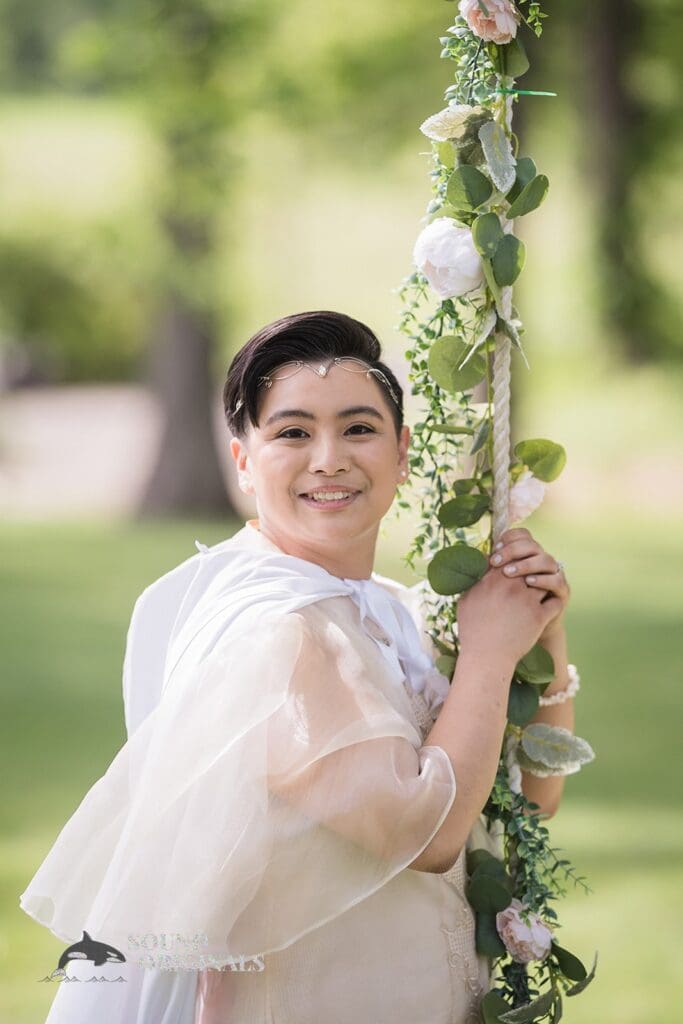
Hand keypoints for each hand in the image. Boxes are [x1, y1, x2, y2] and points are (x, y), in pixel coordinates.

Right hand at [457, 542, 563, 666]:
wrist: (486, 657)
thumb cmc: (473, 630)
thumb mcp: (466, 600)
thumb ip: (474, 581)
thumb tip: (478, 568)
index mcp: (493, 579)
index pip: (509, 558)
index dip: (513, 560)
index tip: (514, 568)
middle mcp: (512, 586)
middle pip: (529, 566)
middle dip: (530, 570)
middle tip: (531, 577)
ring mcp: (528, 600)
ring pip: (544, 582)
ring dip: (543, 586)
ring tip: (541, 591)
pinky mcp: (540, 616)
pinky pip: (554, 602)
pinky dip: (553, 603)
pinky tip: (547, 607)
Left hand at [488, 527, 570, 641]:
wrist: (525, 633)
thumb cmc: (504, 610)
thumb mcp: (493, 588)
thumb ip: (487, 571)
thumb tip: (472, 557)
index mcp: (525, 557)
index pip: (522, 536)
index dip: (509, 539)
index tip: (494, 549)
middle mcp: (540, 562)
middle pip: (532, 545)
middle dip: (512, 550)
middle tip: (495, 562)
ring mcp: (553, 575)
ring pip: (546, 559)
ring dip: (526, 564)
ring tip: (508, 573)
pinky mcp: (562, 591)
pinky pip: (557, 580)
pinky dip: (543, 579)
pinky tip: (529, 583)